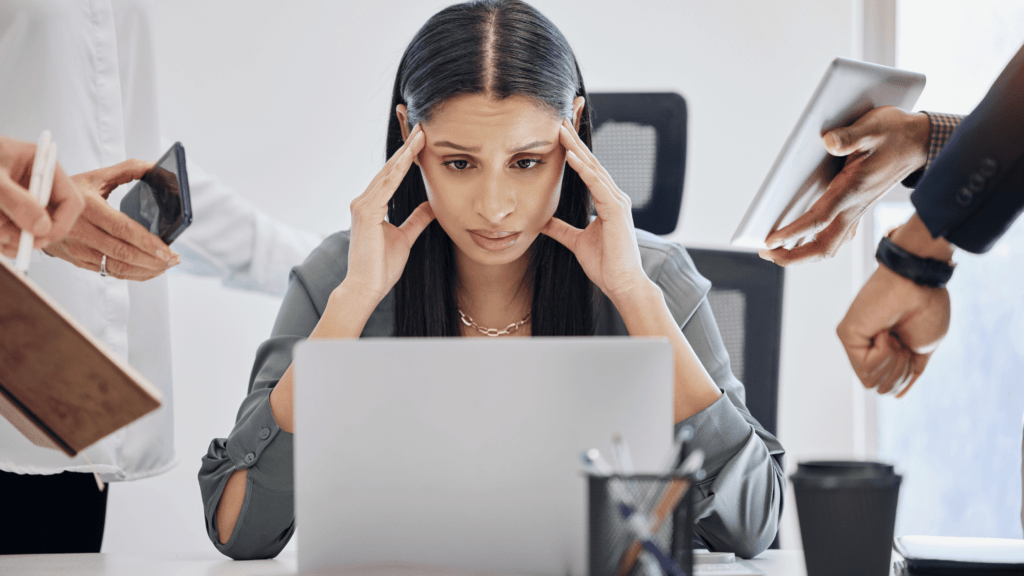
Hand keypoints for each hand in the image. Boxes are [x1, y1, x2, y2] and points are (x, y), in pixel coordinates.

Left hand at [0, 135, 84, 253]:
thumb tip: (43, 228)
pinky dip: (3, 238)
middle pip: (52, 219)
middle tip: (9, 240)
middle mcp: (35, 182)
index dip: (61, 223)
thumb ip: (16, 201)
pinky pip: (14, 233)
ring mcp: (21, 197)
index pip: (70, 200)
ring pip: (30, 231)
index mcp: (40, 164)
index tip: (40, 237)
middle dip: (31, 234)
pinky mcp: (8, 210)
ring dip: (11, 237)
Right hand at [43, 159, 180, 280]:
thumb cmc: (71, 190)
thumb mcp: (97, 176)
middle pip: (121, 252)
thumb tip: (157, 166)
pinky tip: (147, 270)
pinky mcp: (76, 260)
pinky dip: (131, 275)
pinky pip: (107, 272)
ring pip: (115, 267)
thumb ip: (128, 170)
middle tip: (173, 260)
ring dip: (145, 270)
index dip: (146, 242)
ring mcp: (76, 248)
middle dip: (152, 260)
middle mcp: (79, 230)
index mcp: (87, 207)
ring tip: (165, 266)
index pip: (122, 229)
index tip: (168, 250)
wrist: (36, 208)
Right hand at [342, 125, 433, 304]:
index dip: (407, 157)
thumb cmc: (381, 267)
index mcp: (372, 206)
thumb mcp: (405, 238)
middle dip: (406, 147)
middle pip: (389, 169)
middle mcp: (363, 201)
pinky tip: (410, 157)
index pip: (392, 176)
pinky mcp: (366, 213)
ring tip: (421, 134)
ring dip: (405, 153)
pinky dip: (398, 171)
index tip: (422, 140)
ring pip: (388, 173)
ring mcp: (362, 205)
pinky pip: (386, 187)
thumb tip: (431, 206)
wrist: (366, 288)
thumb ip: (416, 220)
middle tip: (422, 126)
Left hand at [541, 118, 647, 300]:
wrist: (622, 284)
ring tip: (561, 131)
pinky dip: (584, 171)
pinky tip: (572, 158)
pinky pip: (598, 186)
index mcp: (607, 202)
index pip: (588, 171)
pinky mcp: (617, 211)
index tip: (559, 135)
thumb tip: (543, 221)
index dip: (574, 152)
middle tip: (558, 121)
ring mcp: (618, 203)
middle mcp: (614, 198)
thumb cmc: (605, 264)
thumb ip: (561, 229)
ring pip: (594, 169)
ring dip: (577, 149)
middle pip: (591, 164)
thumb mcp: (576, 242)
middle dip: (574, 142)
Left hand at [760, 106, 931, 265]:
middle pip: (823, 246)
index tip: (770, 241)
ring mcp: (857, 211)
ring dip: (803, 255)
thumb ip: (850, 137)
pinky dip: (816, 245)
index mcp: (854, 189)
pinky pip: (836, 237)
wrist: (919, 142)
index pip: (819, 219)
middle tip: (767, 253)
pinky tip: (801, 242)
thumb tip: (829, 142)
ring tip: (777, 253)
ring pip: (830, 246)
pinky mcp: (858, 209)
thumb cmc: (895, 134)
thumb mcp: (873, 128)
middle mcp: (855, 207)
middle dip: (794, 256)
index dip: (793, 232)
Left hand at [837, 265, 948, 396]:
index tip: (911, 348)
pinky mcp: (846, 335)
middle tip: (903, 341)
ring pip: (871, 382)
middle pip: (880, 388)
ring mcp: (856, 341)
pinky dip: (883, 352)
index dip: (906, 374)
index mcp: (886, 351)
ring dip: (893, 361)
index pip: (889, 386)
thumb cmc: (927, 310)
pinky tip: (885, 331)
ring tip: (895, 335)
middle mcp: (867, 348)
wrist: (921, 285)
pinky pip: (865, 367)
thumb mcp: (922, 350)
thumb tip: (894, 395)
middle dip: (900, 371)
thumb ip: (907, 373)